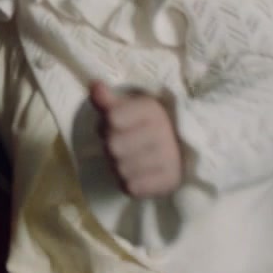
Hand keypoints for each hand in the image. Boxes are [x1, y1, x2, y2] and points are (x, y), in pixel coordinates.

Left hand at [91, 81, 182, 197]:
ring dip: (119, 167)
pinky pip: (131, 187)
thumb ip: (108, 100)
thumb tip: (95, 85)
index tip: (115, 125)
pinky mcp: (170, 181)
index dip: (105, 124)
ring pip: (120, 169)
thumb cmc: (143, 128)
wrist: (177, 153)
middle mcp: (164, 131)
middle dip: (111, 148)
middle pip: (113, 147)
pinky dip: (129, 183)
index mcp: (152, 109)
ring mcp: (169, 157)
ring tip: (130, 159)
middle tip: (122, 145)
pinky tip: (138, 174)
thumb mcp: (126, 109)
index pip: (112, 119)